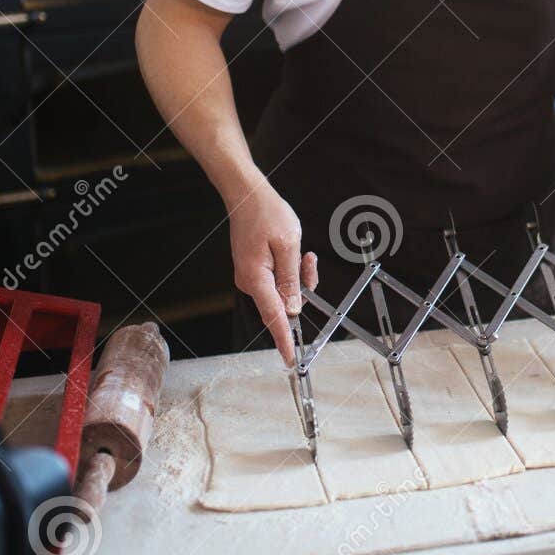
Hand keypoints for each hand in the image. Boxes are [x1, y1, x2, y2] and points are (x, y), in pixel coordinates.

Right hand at [228, 176, 317, 363]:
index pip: (274, 317)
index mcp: (256, 278)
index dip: (284, 339)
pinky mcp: (255, 271)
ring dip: (298, 277)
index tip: (291, 359)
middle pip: (283, 303)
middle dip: (301, 289)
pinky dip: (291, 271)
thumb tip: (293, 308)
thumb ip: (291, 280)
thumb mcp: (288, 245)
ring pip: (283, 291)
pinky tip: (295, 254)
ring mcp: (251, 277)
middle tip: (308, 262)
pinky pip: (278, 281)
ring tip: (302, 252)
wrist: (247, 195)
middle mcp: (250, 282)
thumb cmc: (266, 214)